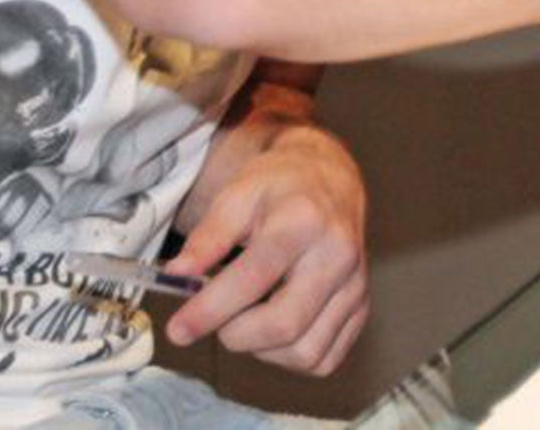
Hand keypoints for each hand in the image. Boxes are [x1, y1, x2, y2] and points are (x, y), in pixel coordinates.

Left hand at [163, 79, 368, 374]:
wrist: (330, 179)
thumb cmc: (280, 187)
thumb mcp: (237, 194)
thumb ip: (207, 236)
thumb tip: (178, 275)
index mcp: (303, 220)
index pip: (253, 279)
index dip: (209, 311)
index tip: (178, 329)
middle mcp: (338, 254)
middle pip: (283, 325)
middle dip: (235, 335)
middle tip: (217, 318)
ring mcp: (355, 284)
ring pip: (304, 352)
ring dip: (263, 349)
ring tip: (249, 317)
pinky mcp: (362, 307)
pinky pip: (323, 358)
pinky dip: (290, 356)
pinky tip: (276, 326)